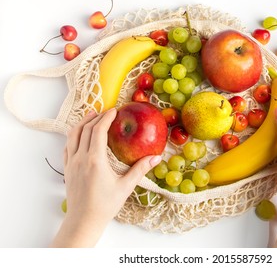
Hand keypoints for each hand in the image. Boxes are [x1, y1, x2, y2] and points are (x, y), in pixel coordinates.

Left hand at [51, 109, 161, 246]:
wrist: (83, 220)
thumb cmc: (105, 205)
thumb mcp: (125, 187)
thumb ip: (140, 169)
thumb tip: (156, 158)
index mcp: (95, 160)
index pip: (98, 130)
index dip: (106, 117)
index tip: (114, 110)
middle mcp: (80, 158)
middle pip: (84, 129)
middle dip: (95, 117)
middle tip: (106, 112)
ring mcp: (71, 163)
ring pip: (72, 135)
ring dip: (82, 123)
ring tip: (91, 116)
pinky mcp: (66, 169)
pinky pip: (67, 146)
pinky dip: (74, 135)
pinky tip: (80, 135)